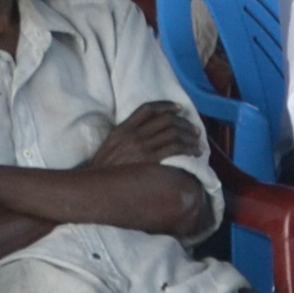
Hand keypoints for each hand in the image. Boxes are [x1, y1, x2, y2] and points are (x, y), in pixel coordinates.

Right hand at [86, 101, 205, 169]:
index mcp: (123, 128)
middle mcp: (134, 134)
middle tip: (195, 129)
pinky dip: (187, 149)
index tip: (179, 108)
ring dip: (189, 136)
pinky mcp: (149, 161)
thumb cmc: (103, 168)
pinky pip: (174, 149)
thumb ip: (126, 134)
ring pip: (173, 133)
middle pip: (165, 120)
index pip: (148, 109)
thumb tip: (145, 130)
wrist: (95, 187)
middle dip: (184, 123)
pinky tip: (194, 153)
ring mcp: (141, 147)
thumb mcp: (110, 144)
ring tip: (198, 142)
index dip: (166, 105)